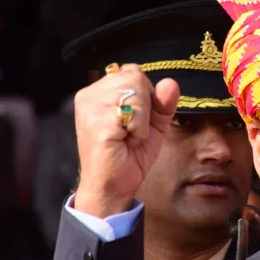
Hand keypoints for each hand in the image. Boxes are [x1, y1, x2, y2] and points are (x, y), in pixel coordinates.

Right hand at [73, 64, 179, 217]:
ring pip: (136, 92)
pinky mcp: (97, 124)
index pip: (133, 71)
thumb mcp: (153, 125)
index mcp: (98, 91)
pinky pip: (134, 114)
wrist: (112, 188)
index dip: (145, 95)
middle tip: (133, 131)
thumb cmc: (129, 156)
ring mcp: (90, 108)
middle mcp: (89, 95)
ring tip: (129, 136)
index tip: (138, 120)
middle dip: (145, 107)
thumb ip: (162, 103)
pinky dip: (139, 130)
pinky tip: (126, 142)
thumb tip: (170, 82)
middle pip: (135, 77)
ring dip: (142, 119)